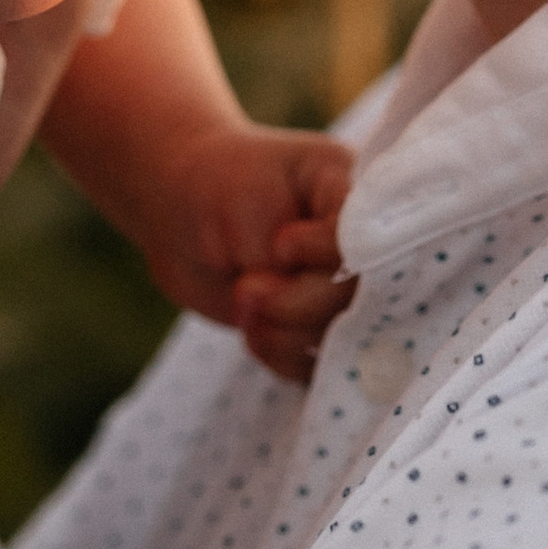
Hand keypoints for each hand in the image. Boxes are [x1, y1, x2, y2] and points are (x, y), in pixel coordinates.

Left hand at [134, 121, 357, 384]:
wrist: (178, 213)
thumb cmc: (215, 184)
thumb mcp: (247, 197)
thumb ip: (276, 248)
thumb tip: (290, 299)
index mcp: (352, 191)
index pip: (370, 237)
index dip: (324, 255)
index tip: (278, 247)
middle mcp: (357, 244)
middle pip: (358, 295)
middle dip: (296, 302)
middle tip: (244, 288)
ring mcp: (340, 289)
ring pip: (342, 338)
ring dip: (285, 333)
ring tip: (241, 301)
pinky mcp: (318, 328)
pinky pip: (319, 364)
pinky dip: (282, 356)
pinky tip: (251, 331)